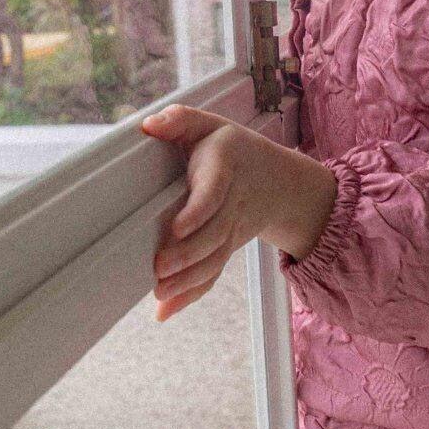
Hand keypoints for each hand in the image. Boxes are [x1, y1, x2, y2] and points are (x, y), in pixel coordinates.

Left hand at [140, 103, 336, 321]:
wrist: (279, 182)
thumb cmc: (233, 149)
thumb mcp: (210, 124)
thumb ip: (180, 118)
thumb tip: (148, 125)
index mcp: (224, 168)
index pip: (213, 194)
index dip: (198, 213)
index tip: (177, 229)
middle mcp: (232, 204)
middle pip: (213, 235)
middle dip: (188, 256)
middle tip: (160, 269)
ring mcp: (232, 231)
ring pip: (213, 260)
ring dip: (188, 281)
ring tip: (161, 293)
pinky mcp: (227, 249)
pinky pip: (213, 274)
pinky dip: (191, 294)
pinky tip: (167, 311)